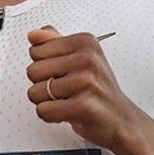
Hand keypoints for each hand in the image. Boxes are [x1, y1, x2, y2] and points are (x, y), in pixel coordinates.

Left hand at [26, 27, 131, 147]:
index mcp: (85, 42)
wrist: (121, 119)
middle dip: (43, 85)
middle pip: (32, 71)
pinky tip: (69, 113)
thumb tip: (33, 34)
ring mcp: (86, 81)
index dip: (45, 67)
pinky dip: (51, 116)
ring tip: (69, 101)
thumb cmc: (98, 90)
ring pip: (34, 92)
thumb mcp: (80, 59)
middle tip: (66, 90)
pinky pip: (43, 110)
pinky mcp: (82, 105)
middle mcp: (87, 58)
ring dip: (47, 102)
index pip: (35, 51)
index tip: (65, 74)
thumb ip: (54, 43)